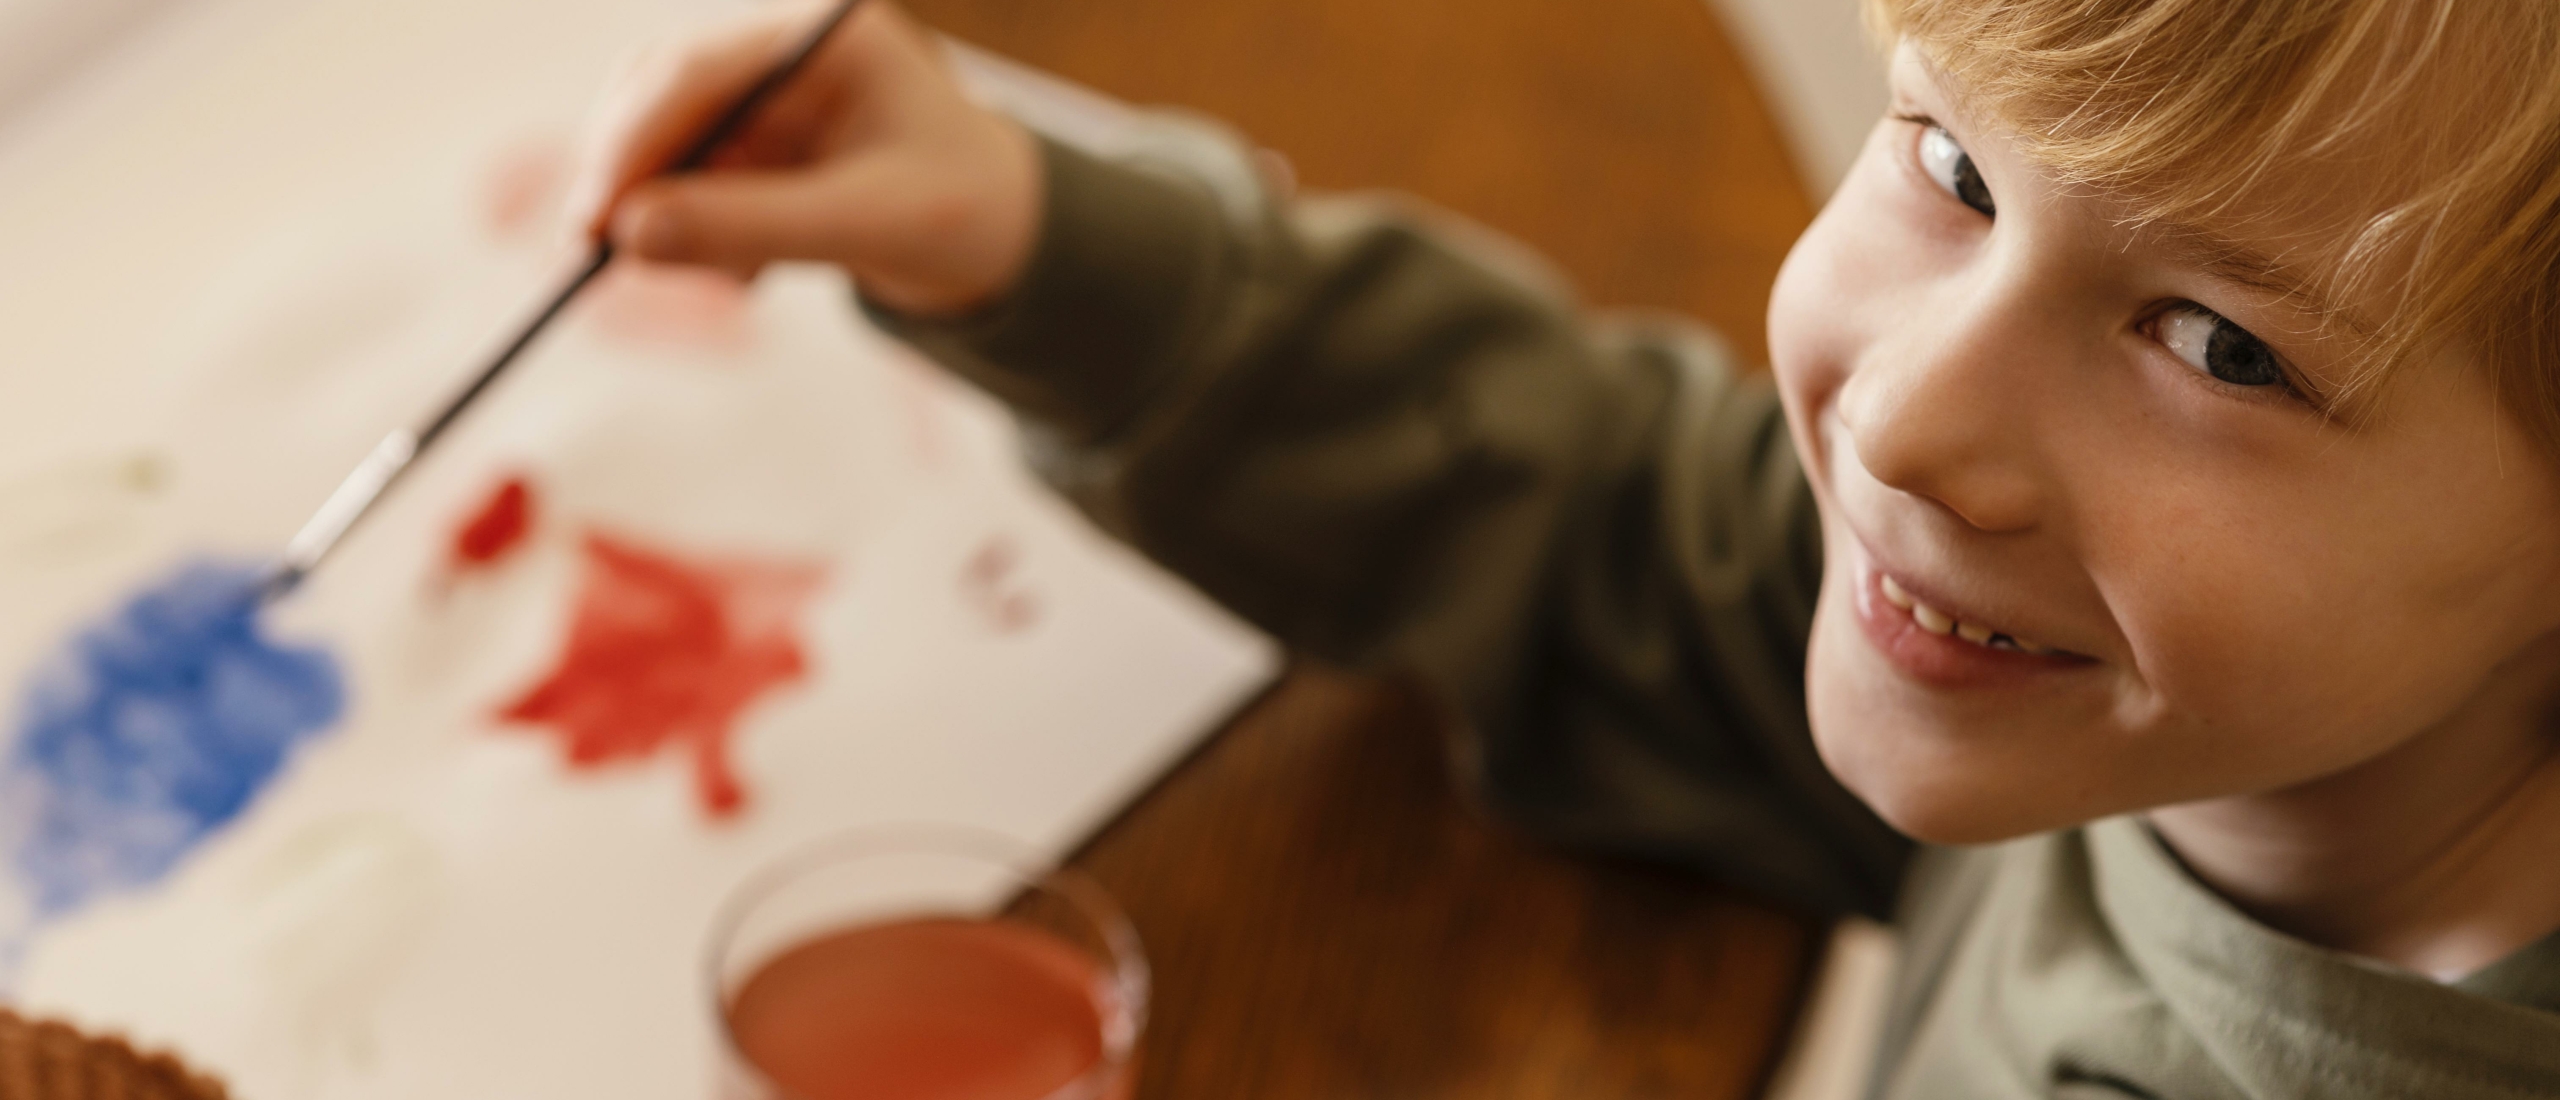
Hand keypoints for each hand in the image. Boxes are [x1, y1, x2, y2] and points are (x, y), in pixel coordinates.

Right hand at [564, 2, 1041, 316]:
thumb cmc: (968, 215)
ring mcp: (768, 101)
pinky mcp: (759, 148)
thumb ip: (754, 227)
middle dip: (628, 178)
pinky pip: (692, 185)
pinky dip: (696, 234)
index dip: (633, 142)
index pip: (698, 74)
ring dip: (662, 213)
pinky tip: (748, 278)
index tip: (595, 217)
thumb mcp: (871, 224)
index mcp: (826, 40)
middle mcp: (787, 56)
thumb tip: (631, 236)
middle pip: (662, 97)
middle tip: (594, 256)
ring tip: (722, 280)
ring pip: (666, 144)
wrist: (1010, 238)